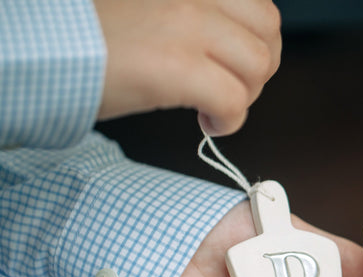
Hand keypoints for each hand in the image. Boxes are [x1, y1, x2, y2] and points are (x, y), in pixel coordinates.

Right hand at [94, 0, 280, 135]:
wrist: (41, 48)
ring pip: (259, 64)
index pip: (256, 4)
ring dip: (246, 95)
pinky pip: (233, 99)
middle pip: (268, 29)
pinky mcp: (177, 66)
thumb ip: (192, 13)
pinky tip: (208, 124)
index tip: (234, 63)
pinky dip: (229, 121)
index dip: (255, 40)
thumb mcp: (150, 7)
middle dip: (260, 67)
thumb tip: (230, 40)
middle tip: (234, 87)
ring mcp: (187, 25)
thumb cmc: (87, 34)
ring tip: (216, 107)